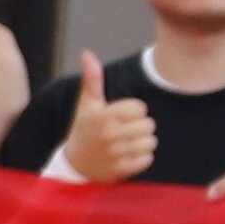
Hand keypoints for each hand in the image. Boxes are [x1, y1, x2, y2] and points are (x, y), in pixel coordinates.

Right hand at [59, 49, 157, 188]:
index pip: (140, 108)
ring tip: (127, 144)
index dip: (134, 111)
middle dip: (140, 127)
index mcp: (103, 116)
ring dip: (143, 143)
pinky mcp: (121, 170)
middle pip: (148, 125)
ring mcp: (115, 154)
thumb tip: (87, 53)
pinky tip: (128, 156)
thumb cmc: (84, 130)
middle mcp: (109, 135)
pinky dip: (142, 158)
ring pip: (150, 142)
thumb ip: (91, 79)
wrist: (74, 166)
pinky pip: (147, 159)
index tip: (120, 117)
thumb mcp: (86, 105)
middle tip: (125, 131)